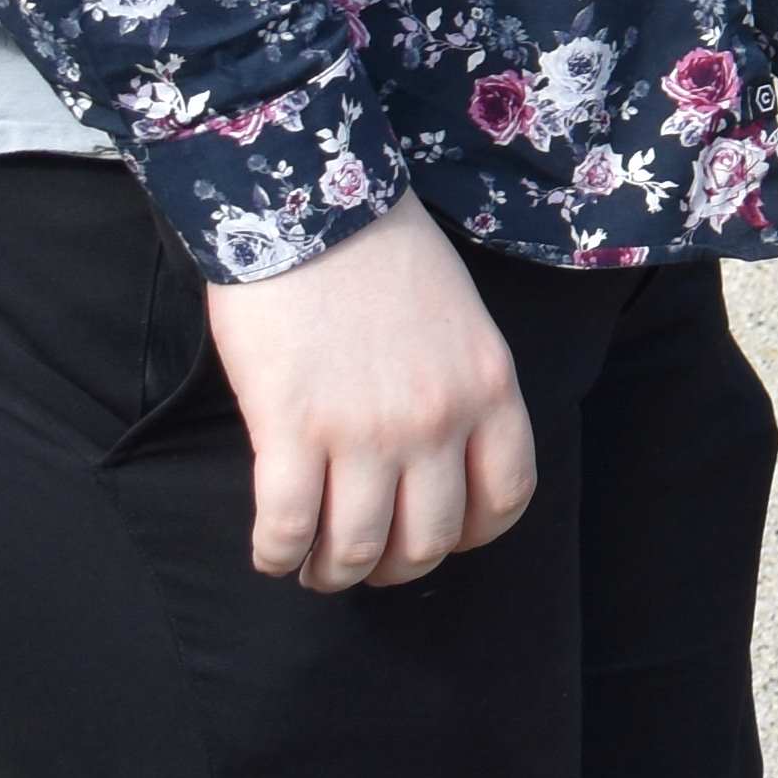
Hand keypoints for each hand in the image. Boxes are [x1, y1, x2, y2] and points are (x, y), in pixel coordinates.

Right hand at [198, 192, 534, 590]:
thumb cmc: (385, 254)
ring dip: (333, 573)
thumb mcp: (461, 321)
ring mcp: (367, 430)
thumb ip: (459, 390)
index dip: (471, 535)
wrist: (314, 204)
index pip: (506, 498)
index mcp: (489, 387)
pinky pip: (289, 528)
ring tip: (312, 566)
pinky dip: (277, 555)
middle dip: (395, 567)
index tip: (439, 535)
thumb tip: (435, 460)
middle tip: (364, 560)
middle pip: (430, 539)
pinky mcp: (294, 428)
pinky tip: (271, 551)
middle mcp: (438, 420)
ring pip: (359, 549)